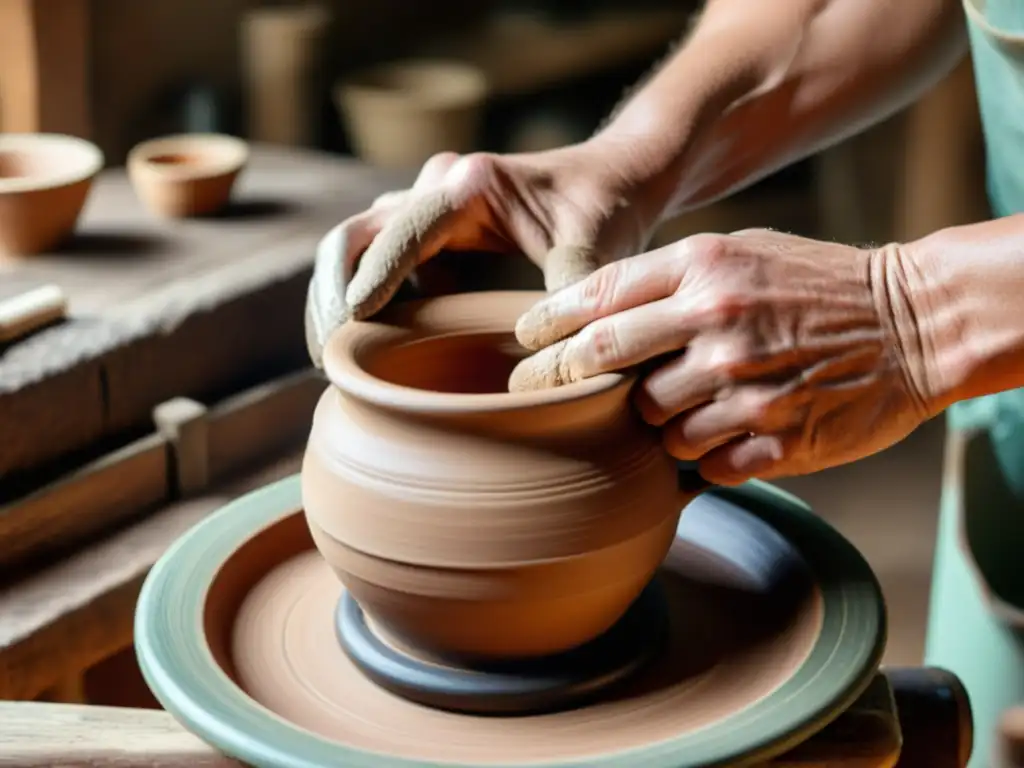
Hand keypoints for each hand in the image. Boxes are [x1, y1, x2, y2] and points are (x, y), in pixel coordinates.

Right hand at [305, 143, 651, 366]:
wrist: (611, 178)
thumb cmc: (604, 208)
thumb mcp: (595, 251)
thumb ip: (571, 298)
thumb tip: (551, 364)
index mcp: (471, 185)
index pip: (400, 233)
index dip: (370, 279)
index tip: (349, 324)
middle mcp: (437, 186)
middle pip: (354, 235)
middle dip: (331, 293)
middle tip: (329, 355)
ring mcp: (427, 204)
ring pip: (354, 245)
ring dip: (335, 296)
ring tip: (331, 358)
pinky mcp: (429, 228)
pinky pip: (377, 257)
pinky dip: (362, 295)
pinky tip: (366, 343)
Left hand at [511, 229, 940, 483]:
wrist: (914, 322)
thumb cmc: (813, 283)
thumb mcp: (738, 251)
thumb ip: (665, 279)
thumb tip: (586, 321)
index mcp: (702, 268)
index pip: (594, 299)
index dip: (544, 325)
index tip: (522, 343)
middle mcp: (714, 324)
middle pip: (600, 363)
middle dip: (557, 383)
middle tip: (535, 397)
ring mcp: (743, 386)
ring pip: (649, 425)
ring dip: (646, 425)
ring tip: (668, 412)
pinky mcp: (773, 441)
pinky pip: (701, 463)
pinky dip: (697, 455)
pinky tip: (715, 436)